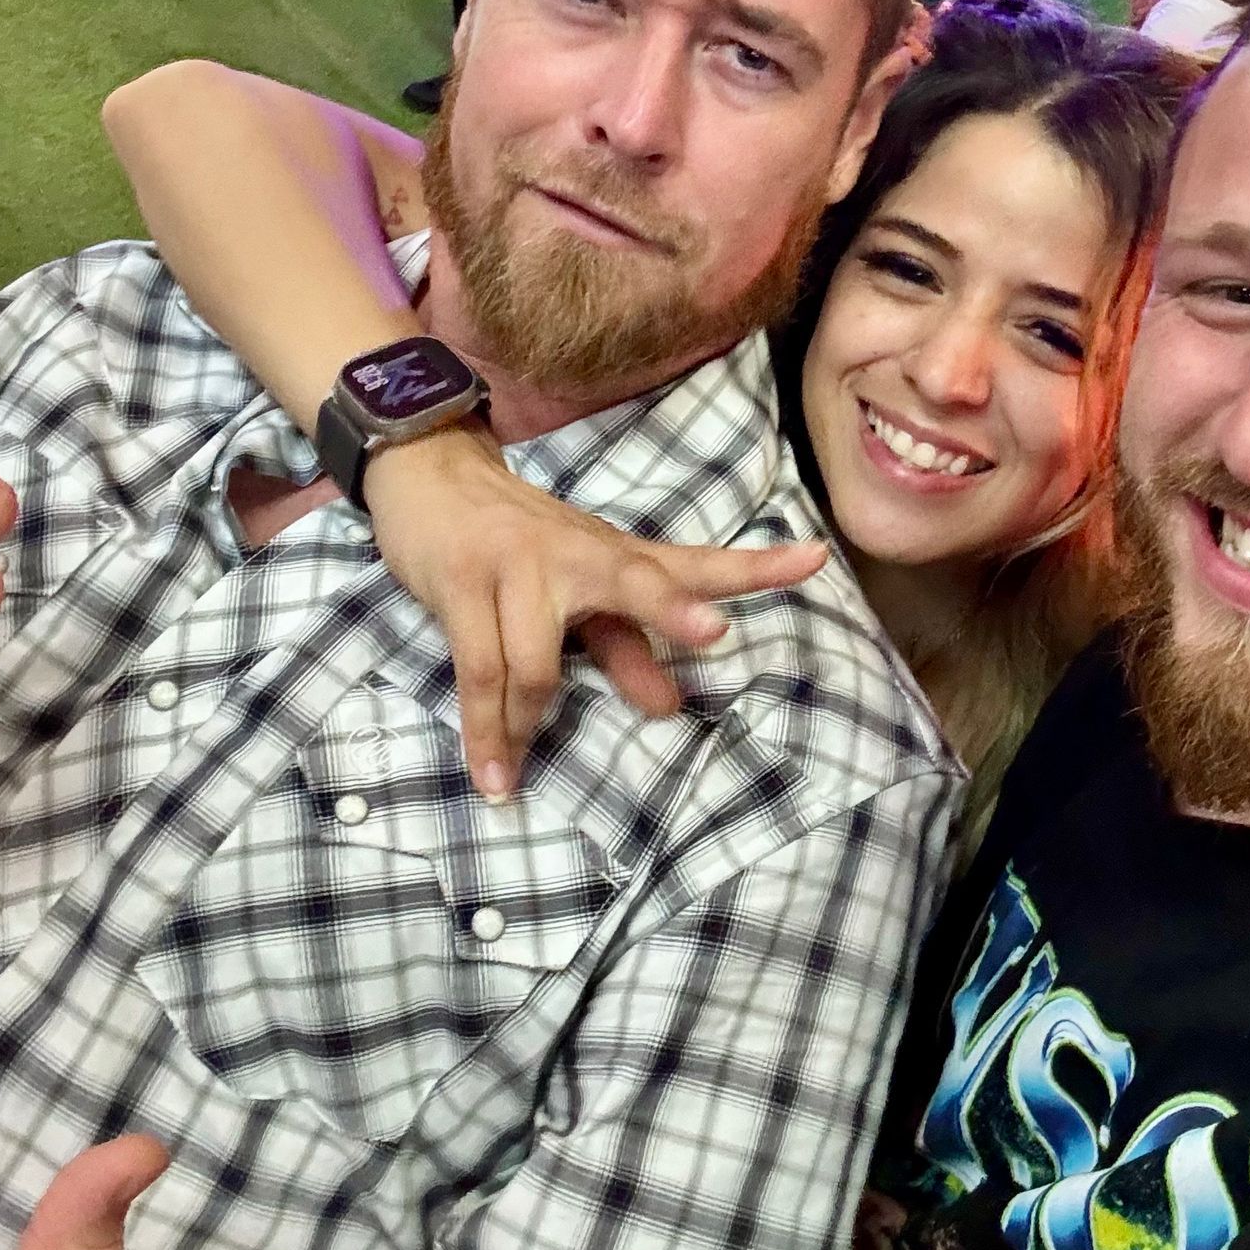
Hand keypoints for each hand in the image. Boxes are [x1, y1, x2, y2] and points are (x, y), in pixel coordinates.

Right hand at [364, 429, 827, 799]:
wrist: (431, 475)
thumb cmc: (516, 543)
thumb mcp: (577, 593)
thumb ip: (624, 648)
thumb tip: (669, 706)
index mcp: (616, 555)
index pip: (695, 561)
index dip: (757, 566)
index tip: (817, 558)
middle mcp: (579, 554)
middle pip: (634, 581)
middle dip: (669, 609)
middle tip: (710, 634)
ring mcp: (521, 565)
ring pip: (539, 660)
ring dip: (527, 721)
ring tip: (513, 771)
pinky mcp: (466, 583)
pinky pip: (482, 670)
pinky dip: (487, 729)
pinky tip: (493, 774)